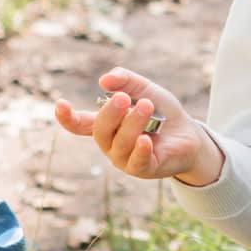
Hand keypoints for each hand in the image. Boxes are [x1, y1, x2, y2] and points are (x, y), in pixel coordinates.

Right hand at [54, 67, 221, 183]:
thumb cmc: (162, 113)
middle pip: (100, 131)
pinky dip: (140, 150)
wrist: (189, 133)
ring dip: (132, 124)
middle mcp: (110, 143)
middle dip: (109, 113)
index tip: (61, 104)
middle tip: (122, 97)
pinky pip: (136, 162)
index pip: (79, 124)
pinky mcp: (143, 169)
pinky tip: (146, 139)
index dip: (67, 117)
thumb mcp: (145, 89)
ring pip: (119, 144)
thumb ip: (125, 81)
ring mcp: (125, 159)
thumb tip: (104, 80)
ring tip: (147, 105)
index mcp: (106, 125)